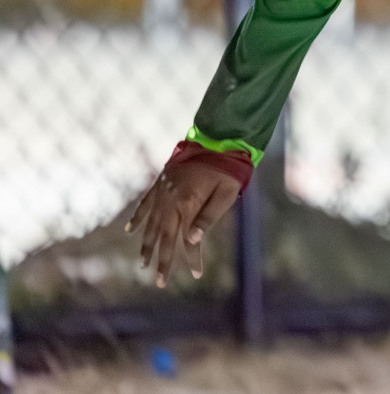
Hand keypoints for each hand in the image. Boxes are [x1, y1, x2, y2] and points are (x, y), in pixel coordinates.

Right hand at [127, 159, 241, 287]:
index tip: (197, 275)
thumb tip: (193, 240)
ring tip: (143, 263)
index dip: (192, 258)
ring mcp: (162, 192)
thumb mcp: (227, 193)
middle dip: (162, 260)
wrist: (217, 139)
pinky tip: (130, 230)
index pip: (186, 239)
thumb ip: (209, 217)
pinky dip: (138, 218)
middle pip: (164, 236)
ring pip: (151, 224)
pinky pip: (145, 204)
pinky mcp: (159, 183)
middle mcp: (170, 201)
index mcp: (188, 204)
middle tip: (159, 282)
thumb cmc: (227, 169)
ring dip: (146, 244)